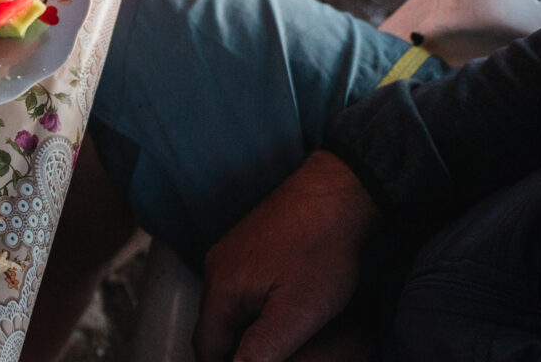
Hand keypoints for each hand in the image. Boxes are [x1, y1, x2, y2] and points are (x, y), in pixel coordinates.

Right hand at [194, 152, 376, 361]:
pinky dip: (254, 305)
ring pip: (227, 305)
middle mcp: (216, 267)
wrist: (334, 195)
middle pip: (213, 325)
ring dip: (246, 327)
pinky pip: (239, 286)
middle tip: (275, 355)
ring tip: (280, 340)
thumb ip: (264, 347)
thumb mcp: (299, 311)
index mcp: (221, 288)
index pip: (206, 345)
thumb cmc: (320, 250)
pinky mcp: (246, 244)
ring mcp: (229, 252)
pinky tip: (282, 308)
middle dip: (236, 348)